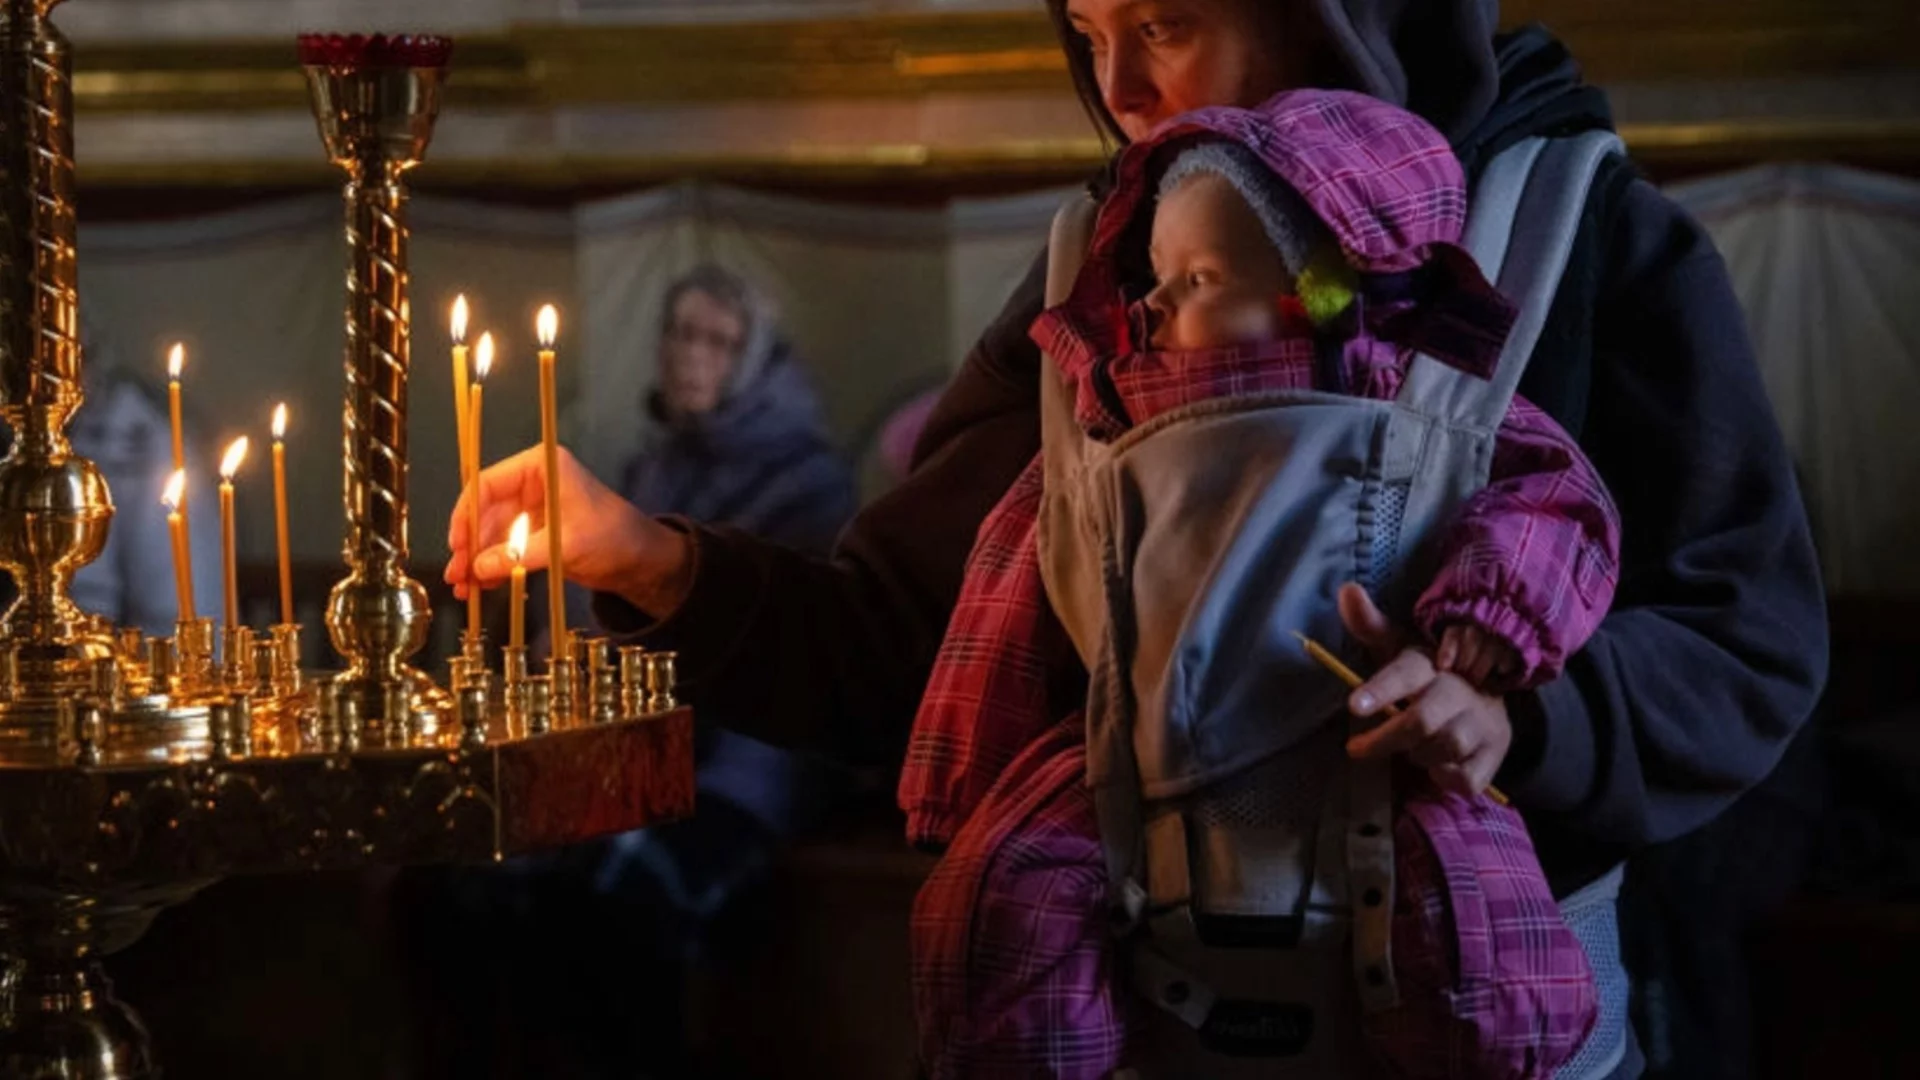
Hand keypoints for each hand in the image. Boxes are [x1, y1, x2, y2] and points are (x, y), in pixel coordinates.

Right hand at [444, 445, 694, 617]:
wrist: (642, 561)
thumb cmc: (616, 537)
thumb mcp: (567, 544)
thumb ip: (521, 555)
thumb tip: (479, 568)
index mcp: (542, 468)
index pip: (488, 483)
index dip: (466, 514)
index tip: (457, 543)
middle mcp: (533, 484)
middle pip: (485, 512)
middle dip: (469, 545)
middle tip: (456, 573)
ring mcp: (533, 510)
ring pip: (491, 534)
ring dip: (476, 561)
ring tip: (463, 588)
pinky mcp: (535, 535)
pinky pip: (504, 549)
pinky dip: (492, 567)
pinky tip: (479, 587)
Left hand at [1336, 583, 1513, 797]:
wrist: (1485, 703)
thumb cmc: (1427, 680)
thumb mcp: (1397, 651)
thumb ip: (1369, 626)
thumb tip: (1346, 590)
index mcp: (1430, 664)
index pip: (1405, 672)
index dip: (1381, 689)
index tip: (1354, 706)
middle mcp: (1460, 690)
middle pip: (1422, 721)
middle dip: (1385, 739)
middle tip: (1357, 748)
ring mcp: (1482, 723)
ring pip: (1444, 749)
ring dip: (1418, 757)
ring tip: (1410, 749)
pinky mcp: (1494, 753)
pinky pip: (1465, 778)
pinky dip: (1446, 778)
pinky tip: (1439, 766)